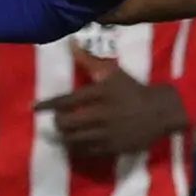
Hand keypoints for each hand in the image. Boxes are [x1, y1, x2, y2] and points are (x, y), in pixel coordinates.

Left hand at [38, 64, 186, 158]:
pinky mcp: (112, 148)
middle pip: (67, 123)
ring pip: (75, 139)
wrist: (161, 111)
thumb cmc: (133, 89)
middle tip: (56, 120)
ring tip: (62, 133)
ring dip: (64, 137)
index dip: (47, 105)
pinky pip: (87, 151)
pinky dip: (76, 148)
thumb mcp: (113, 72)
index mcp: (99, 93)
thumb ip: (89, 61)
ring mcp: (106, 133)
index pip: (66, 100)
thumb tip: (70, 43)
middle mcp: (101, 114)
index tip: (34, 108)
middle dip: (57, 122)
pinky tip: (74, 144)